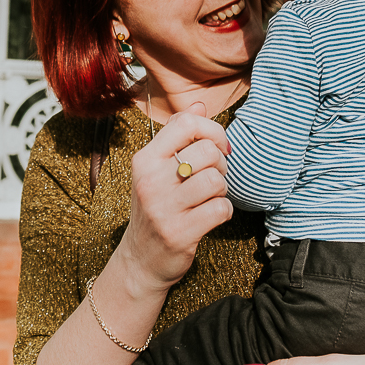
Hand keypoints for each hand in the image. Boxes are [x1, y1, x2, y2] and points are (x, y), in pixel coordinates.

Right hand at [116, 103, 233, 292]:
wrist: (140, 259)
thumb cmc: (155, 208)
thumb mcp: (156, 170)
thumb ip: (177, 136)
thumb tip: (200, 104)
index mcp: (145, 159)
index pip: (186, 123)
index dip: (212, 130)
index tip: (217, 146)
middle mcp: (150, 180)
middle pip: (207, 152)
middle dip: (220, 164)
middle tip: (213, 177)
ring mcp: (163, 208)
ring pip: (216, 181)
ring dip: (222, 189)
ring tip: (210, 197)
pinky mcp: (179, 233)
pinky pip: (220, 209)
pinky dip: (223, 211)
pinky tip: (211, 215)